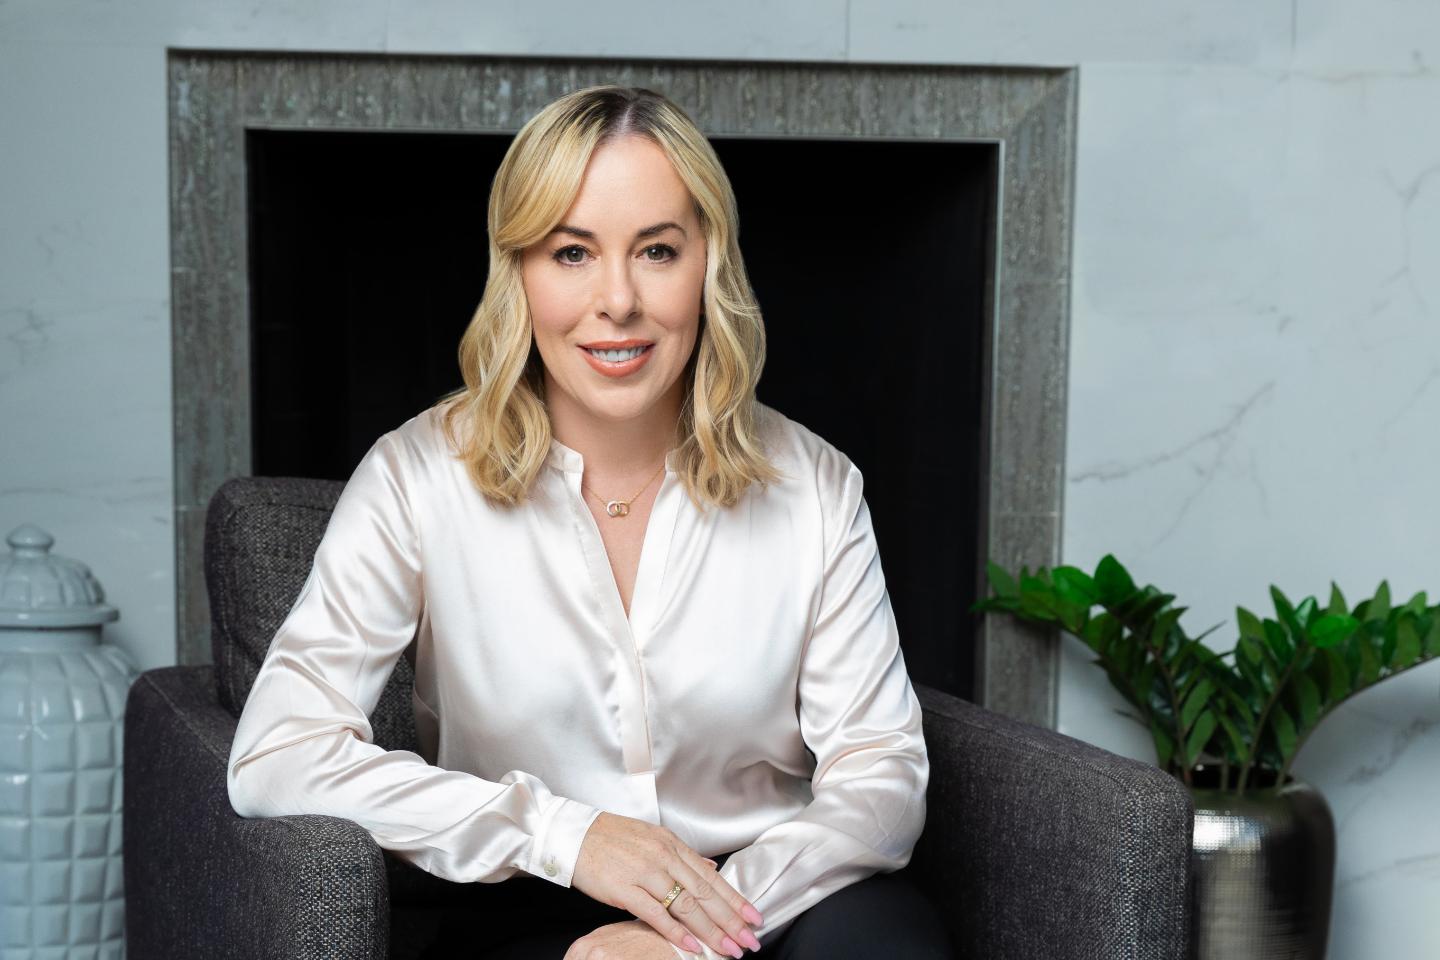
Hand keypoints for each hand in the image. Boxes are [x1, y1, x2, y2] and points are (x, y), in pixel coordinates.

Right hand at [573, 812, 762, 958]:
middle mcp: (664, 857)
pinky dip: (676, 931)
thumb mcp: (653, 838)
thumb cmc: (611, 837)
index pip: (712, 877)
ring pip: (686, 905)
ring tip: (728, 948)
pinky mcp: (625, 888)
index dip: (735, 899)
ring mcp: (645, 872)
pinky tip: (692, 945)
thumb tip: (711, 868)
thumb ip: (683, 856)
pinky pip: (656, 914)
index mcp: (673, 845)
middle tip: (749, 940)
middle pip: (705, 893)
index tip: (754, 917)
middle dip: (730, 920)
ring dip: (711, 930)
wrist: (574, 833)